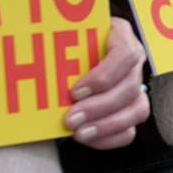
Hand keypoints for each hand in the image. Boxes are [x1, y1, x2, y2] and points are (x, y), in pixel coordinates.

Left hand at [66, 19, 150, 149]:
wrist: (71, 49)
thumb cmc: (67, 40)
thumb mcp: (64, 34)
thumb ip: (57, 42)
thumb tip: (35, 53)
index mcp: (120, 35)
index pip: (125, 55)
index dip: (104, 76)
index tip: (76, 91)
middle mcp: (133, 61)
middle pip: (130, 87)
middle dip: (99, 107)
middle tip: (71, 118)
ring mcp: (136, 86)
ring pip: (137, 110)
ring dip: (107, 125)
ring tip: (80, 132)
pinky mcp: (132, 109)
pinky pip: (130, 129)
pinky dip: (109, 138)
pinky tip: (88, 138)